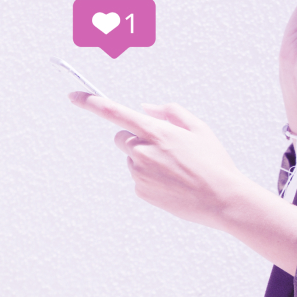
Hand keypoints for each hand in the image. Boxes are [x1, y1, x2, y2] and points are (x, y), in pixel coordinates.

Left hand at [69, 91, 255, 230]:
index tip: (72, 96)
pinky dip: (152, 179)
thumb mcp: (200, 128)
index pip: (114, 113)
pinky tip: (174, 184)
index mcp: (156, 132)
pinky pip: (139, 179)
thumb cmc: (214, 162)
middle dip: (136, 139)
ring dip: (147, 161)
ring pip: (133, 160)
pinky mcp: (142, 191)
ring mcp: (140, 173)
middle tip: (165, 149)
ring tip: (177, 171)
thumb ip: (170, 112)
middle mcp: (143, 151)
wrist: (223, 199)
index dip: (91, 103)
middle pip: (122, 138)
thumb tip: (145, 108)